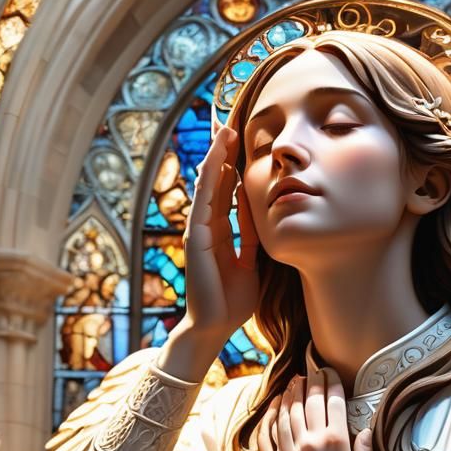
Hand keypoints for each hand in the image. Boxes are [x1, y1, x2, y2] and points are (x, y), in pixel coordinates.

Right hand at [176, 123, 259, 345]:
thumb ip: (250, 237)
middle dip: (222, 154)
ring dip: (214, 159)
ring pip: (206, 186)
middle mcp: (207, 228)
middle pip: (214, 182)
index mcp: (220, 233)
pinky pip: (202, 203)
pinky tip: (214, 161)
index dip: (233, 168)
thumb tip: (255, 210)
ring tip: (223, 132)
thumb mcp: (251, 262)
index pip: (226, 192)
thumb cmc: (233, 301)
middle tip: (231, 124)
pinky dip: (208, 181)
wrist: (216, 326)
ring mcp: (198, 231)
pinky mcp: (195, 239)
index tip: (242, 143)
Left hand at [256, 369, 373, 450]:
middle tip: (312, 371)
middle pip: (309, 402)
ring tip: (294, 382)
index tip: (330, 372)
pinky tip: (274, 405)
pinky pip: (267, 434)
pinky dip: (270, 416)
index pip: (334, 402)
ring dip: (291, 394)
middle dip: (311, 381)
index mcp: (337, 443)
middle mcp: (312, 443)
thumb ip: (365, 450)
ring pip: (287, 413)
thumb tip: (365, 428)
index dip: (332, 382)